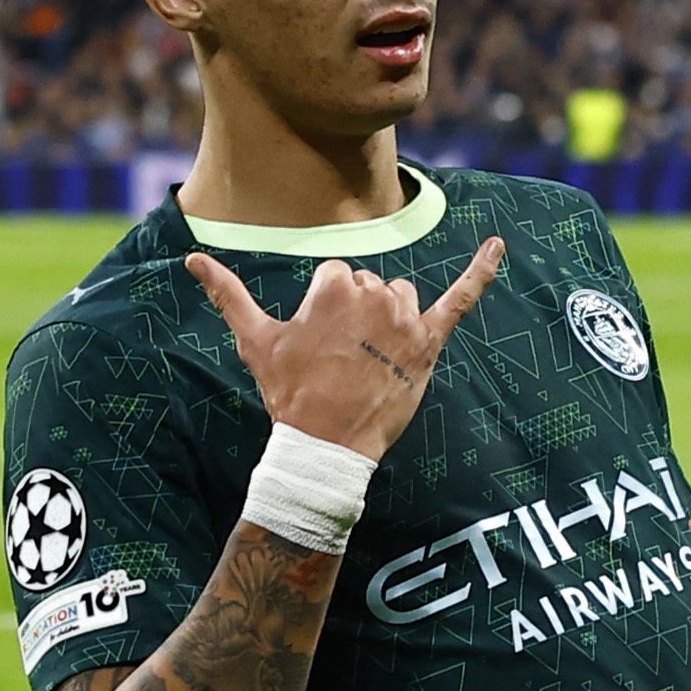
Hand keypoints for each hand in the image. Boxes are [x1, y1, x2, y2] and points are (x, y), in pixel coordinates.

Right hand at [185, 236, 504, 461]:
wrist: (326, 444)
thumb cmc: (289, 392)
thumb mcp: (255, 340)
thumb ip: (227, 293)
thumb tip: (191, 259)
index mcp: (333, 287)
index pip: (337, 277)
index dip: (326, 311)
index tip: (319, 345)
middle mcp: (373, 294)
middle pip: (369, 286)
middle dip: (357, 316)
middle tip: (341, 360)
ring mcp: (405, 318)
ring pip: (401, 296)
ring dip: (390, 318)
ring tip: (370, 358)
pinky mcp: (430, 342)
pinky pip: (461, 300)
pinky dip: (482, 271)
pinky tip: (499, 245)